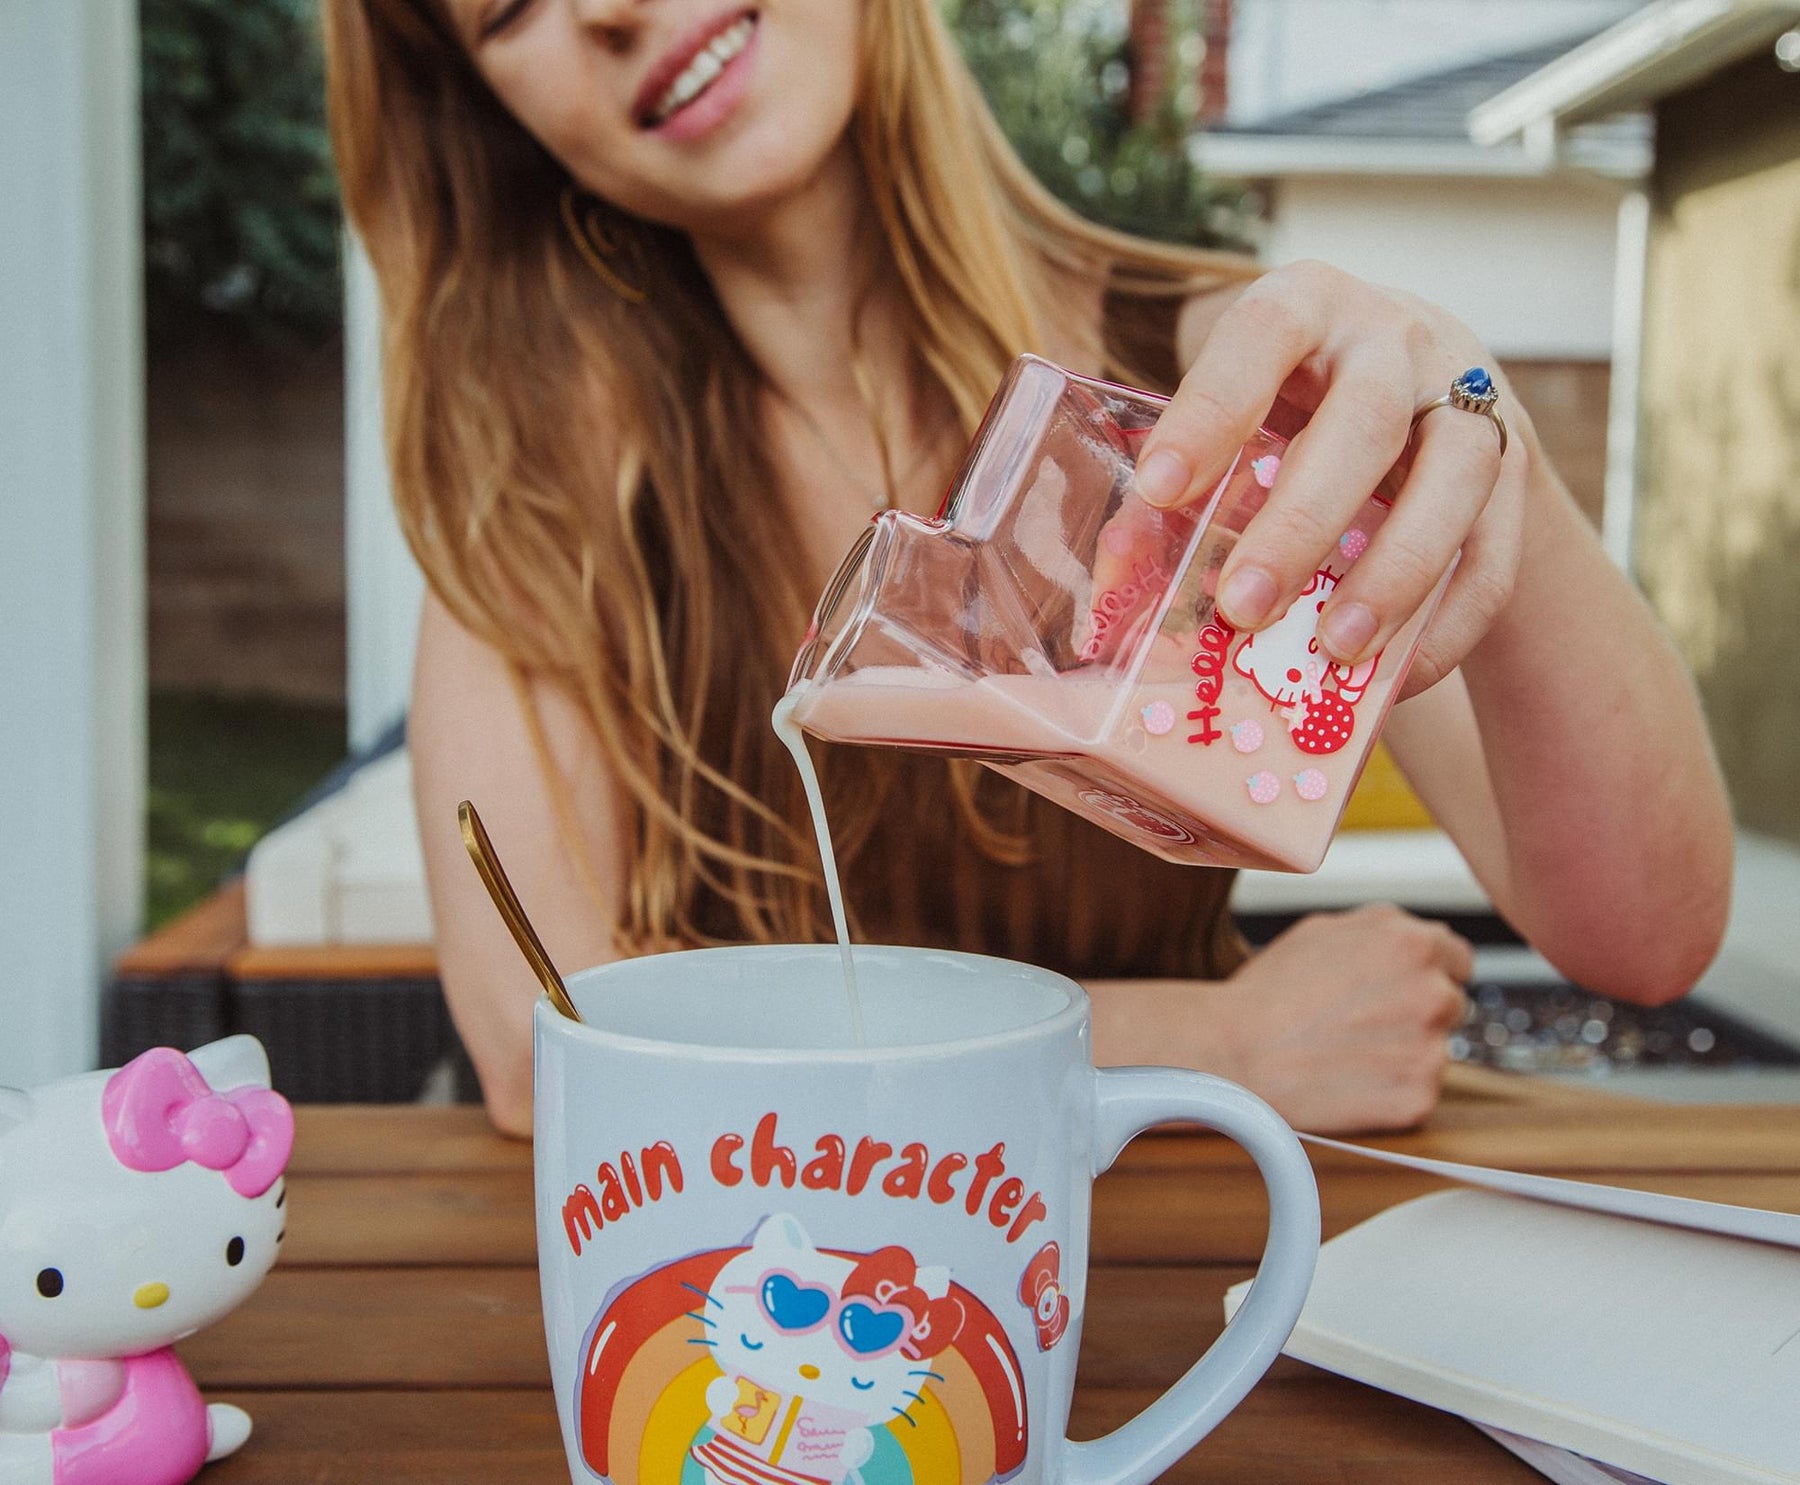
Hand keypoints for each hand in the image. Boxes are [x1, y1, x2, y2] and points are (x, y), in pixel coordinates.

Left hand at [1137, 261, 1529, 696]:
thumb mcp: (1238, 409)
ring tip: (1333, 650)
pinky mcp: (1513, 473)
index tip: (1158, 489)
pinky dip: (1446, 623)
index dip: (1211, 410)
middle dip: (1303, 521)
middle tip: (1243, 605)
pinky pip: (1494, 554)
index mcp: (1306, 305)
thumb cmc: (1294, 403)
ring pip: (1454, 480)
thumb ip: (1183, 479)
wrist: (1423, 383)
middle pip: (1366, 421)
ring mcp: (1468, 401)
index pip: (1261, 336)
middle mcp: (1396, 339)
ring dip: (1394, 574)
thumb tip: (1122, 573)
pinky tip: (1398, 676)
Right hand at [1215, 904, 1472, 1132]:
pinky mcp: (1417, 1098)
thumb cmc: (1269, 992)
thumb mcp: (1323, 929)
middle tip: (1362, 1023)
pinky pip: (1419, 1093)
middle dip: (1416, 1012)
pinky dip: (1391, 1092)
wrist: (1233, 1051)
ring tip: (1348, 1052)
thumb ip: (1383, 928)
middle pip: (1451, 1004)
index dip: (1427, 972)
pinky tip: (1349, 1081)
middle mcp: (1432, 992)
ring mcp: (1430, 1049)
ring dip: (1405, 1053)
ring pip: (1437, 1050)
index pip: (1458, 958)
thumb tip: (1417, 937)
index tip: (1398, 988)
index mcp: (1414, 943)